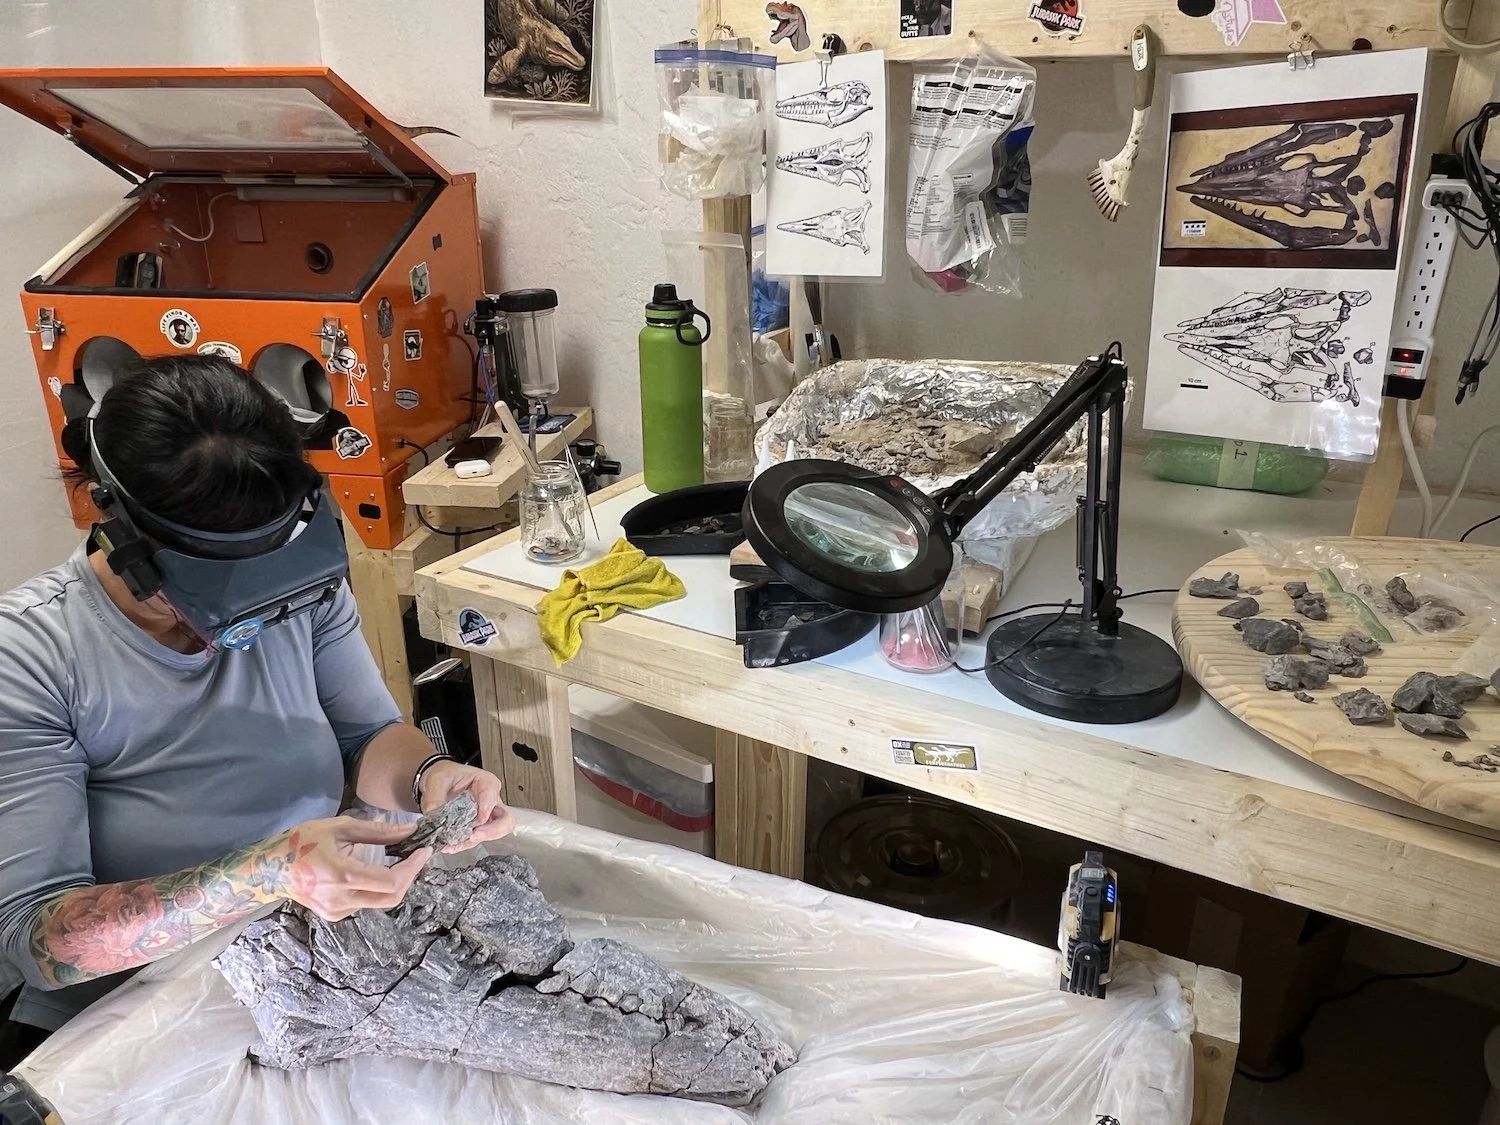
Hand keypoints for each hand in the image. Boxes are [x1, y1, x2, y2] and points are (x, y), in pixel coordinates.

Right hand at [278, 817, 432, 920]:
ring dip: (395, 882)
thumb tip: (410, 831)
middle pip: (390, 898)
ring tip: (400, 860)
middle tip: (417, 857)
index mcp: (341, 875)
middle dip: (409, 877)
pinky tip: (377, 871)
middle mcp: (340, 899)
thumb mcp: (340, 828)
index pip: (390, 881)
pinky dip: (377, 888)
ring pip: (379, 901)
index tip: (424, 851)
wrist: (269, 869)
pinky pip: (365, 903)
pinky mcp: (334, 915)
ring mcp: (337, 911)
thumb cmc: (302, 841)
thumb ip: (377, 832)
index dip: (412, 868)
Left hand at [419, 761, 516, 851]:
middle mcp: (490, 801)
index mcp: (486, 783)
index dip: (486, 809)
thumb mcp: (437, 779)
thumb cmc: (445, 775)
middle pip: (505, 819)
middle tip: (475, 836)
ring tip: (454, 844)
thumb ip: (435, 796)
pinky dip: (463, 845)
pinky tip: (451, 846)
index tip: (478, 820)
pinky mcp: (475, 828)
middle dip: (492, 831)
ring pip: (492, 833)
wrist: (438, 784)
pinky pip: (475, 839)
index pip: (492, 796)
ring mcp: (485, 816)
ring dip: (473, 841)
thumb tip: (433, 813)